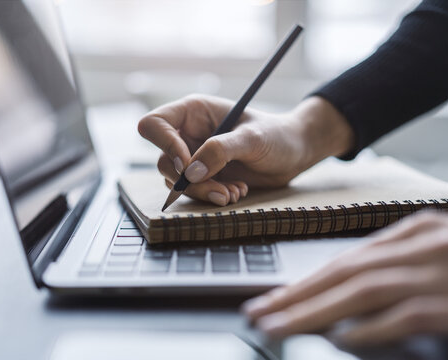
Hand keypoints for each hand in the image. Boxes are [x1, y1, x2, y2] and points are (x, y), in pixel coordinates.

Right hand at [138, 94, 352, 205]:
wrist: (294, 153)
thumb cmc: (277, 136)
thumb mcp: (252, 139)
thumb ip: (221, 151)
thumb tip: (189, 172)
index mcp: (193, 112)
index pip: (154, 124)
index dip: (165, 145)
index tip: (189, 165)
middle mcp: (188, 133)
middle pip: (164, 160)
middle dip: (190, 181)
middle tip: (220, 190)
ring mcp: (194, 155)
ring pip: (177, 181)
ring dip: (205, 192)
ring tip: (234, 193)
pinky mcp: (204, 175)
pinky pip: (194, 191)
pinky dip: (213, 196)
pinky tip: (237, 192)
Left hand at [241, 212, 447, 344]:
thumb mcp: (443, 250)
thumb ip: (399, 263)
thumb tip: (350, 291)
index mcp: (415, 231)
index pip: (347, 259)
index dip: (306, 280)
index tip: (274, 297)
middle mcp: (423, 246)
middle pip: (345, 273)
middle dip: (296, 296)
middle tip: (260, 313)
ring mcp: (442, 273)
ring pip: (363, 292)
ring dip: (315, 312)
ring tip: (280, 327)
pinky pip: (404, 316)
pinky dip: (369, 328)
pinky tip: (341, 338)